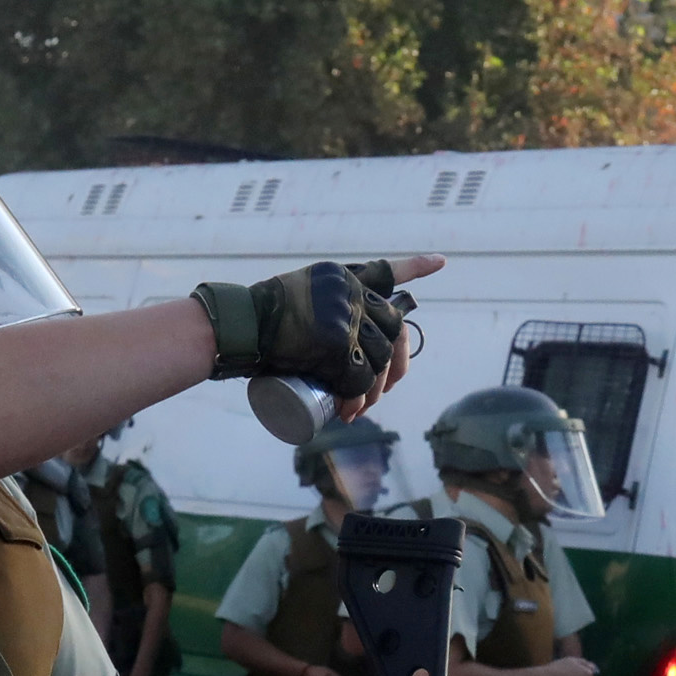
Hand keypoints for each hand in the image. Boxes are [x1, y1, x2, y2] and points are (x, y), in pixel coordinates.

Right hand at [199, 254, 442, 414]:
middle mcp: (349, 290)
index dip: (416, 267)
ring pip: (377, 358)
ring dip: (373, 391)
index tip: (441, 263)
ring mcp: (345, 315)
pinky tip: (350, 412)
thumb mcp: (295, 297)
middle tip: (383, 391)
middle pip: (391, 329)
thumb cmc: (254, 320)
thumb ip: (321, 306)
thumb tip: (345, 335)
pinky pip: (359, 377)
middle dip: (394, 365)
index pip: (386, 271)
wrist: (235, 327)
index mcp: (342, 276)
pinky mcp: (337, 342)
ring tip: (358, 409)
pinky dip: (356, 400)